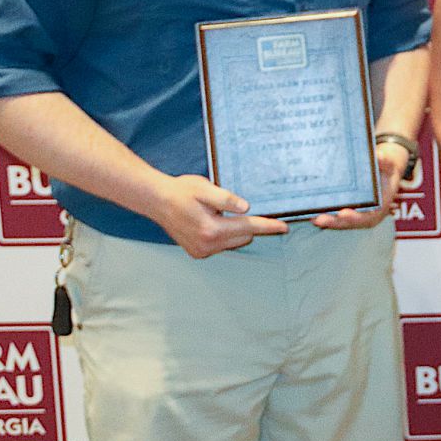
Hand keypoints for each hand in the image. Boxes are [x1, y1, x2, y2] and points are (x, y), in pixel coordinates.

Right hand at [151, 173, 288, 257]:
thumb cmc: (181, 191)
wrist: (156, 201)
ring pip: (233, 242)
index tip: (284, 227)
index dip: (268, 226)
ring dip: (235, 230)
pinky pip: (221, 245)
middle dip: (249, 224)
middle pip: (244, 236)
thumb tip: (245, 207)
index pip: (248, 228)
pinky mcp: (197, 252)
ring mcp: (201, 251)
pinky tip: (212, 221)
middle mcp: (207, 244)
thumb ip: (226, 198)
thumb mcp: (204, 188)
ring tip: (218, 213)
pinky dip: (224, 235)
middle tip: (240, 208)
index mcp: (211, 229)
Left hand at [313, 141, 405, 229]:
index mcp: (379, 208)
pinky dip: (323, 214)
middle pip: (349, 222)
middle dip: (334, 222)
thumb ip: (385, 161)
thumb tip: (379, 157)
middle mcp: (366, 215)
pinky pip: (334, 215)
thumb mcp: (389, 163)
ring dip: (325, 220)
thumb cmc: (386, 168)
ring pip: (339, 221)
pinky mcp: (345, 210)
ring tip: (311, 216)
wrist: (383, 170)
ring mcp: (355, 214)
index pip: (367, 217)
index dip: (355, 217)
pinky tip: (309, 211)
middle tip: (319, 219)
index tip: (343, 214)